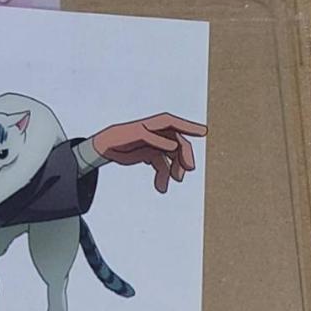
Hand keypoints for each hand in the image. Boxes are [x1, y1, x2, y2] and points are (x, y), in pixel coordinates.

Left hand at [92, 113, 206, 192]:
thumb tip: (174, 146)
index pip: (174, 124)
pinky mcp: (152, 155)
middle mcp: (158, 134)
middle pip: (177, 144)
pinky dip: (162, 176)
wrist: (105, 148)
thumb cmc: (118, 137)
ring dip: (172, 171)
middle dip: (183, 157)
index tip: (205, 132)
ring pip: (171, 158)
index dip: (189, 127)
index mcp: (154, 125)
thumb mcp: (136, 137)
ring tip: (168, 184)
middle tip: (188, 170)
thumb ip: (155, 140)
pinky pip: (162, 166)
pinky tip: (160, 187)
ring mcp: (156, 145)